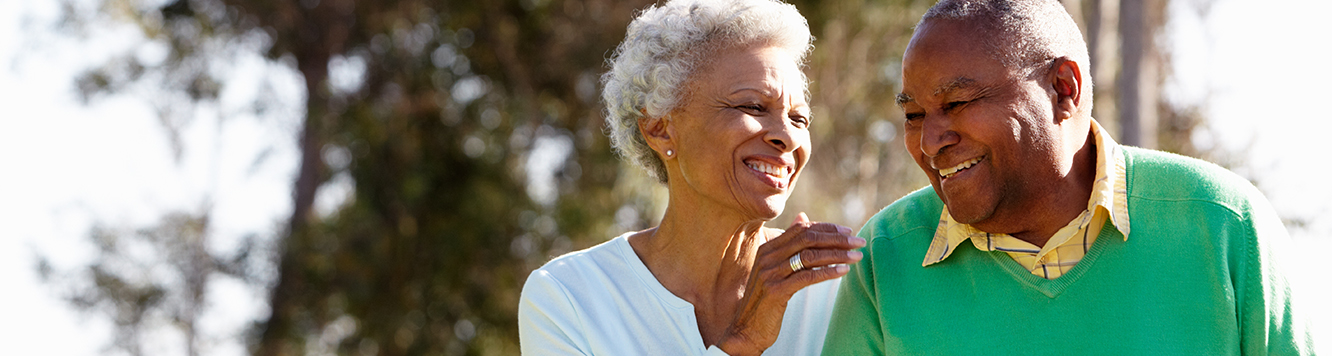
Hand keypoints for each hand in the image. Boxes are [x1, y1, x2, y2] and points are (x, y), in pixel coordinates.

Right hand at [715, 212, 865, 355]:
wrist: (746, 328)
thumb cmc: (765, 299)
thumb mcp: (774, 268)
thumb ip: (788, 245)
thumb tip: (802, 217)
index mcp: (767, 248)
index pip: (801, 228)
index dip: (826, 228)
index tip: (847, 231)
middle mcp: (767, 257)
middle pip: (807, 239)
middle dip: (837, 238)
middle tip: (858, 241)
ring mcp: (770, 273)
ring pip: (810, 256)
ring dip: (837, 254)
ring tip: (857, 256)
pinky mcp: (776, 291)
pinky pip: (807, 276)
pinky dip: (828, 272)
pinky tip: (844, 271)